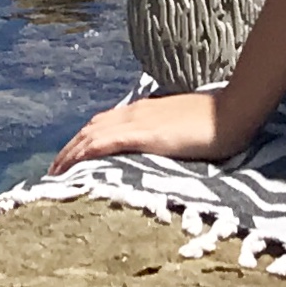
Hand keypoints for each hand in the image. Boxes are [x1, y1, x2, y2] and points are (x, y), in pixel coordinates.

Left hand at [55, 91, 245, 171]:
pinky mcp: (145, 134)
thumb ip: (165, 135)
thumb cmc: (213, 121)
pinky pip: (107, 142)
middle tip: (53, 172)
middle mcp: (133, 113)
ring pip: (91, 136)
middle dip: (69, 151)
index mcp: (140, 112)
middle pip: (89, 131)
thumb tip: (157, 148)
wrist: (233, 111)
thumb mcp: (181, 127)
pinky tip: (76, 165)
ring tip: (56, 175)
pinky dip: (87, 153)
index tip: (68, 159)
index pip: (100, 125)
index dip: (81, 142)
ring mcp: (137, 122)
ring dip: (70, 154)